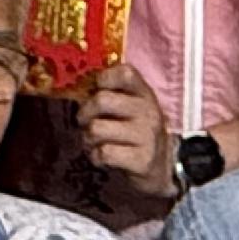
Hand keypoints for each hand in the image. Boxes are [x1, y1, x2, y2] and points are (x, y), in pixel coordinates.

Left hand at [78, 62, 176, 196]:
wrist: (159, 166)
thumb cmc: (133, 132)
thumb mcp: (129, 108)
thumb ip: (109, 94)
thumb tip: (79, 90)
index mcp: (144, 93)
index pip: (125, 73)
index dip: (103, 79)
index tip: (97, 91)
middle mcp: (148, 111)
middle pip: (101, 100)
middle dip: (84, 114)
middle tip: (86, 123)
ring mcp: (146, 135)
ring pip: (96, 128)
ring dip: (87, 139)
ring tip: (95, 142)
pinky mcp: (142, 159)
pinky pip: (103, 153)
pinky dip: (96, 157)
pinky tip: (103, 157)